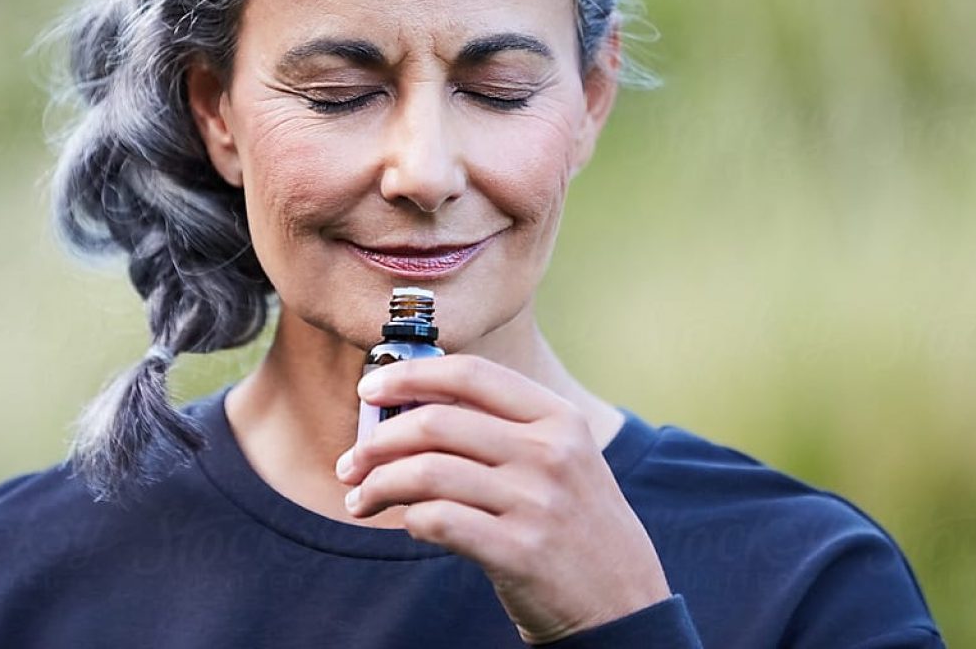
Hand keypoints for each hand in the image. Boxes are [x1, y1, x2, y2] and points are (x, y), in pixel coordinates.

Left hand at [335, 354, 672, 643]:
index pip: (472, 373)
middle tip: (351, 461)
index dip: (411, 374)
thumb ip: (501, 427)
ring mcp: (536, 503)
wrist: (624, 603)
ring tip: (360, 499)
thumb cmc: (575, 523)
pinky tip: (405, 524)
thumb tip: (410, 405)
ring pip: (427, 472)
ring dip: (379, 484)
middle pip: (437, 422)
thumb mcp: (560, 458)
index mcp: (558, 418)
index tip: (370, 390)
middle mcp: (549, 453)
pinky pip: (439, 520)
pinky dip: (409, 519)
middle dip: (378, 440)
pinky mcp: (520, 551)